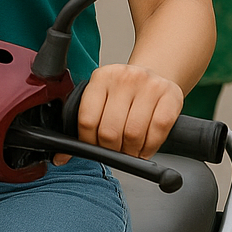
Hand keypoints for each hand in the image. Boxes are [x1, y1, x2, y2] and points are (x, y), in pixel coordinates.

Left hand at [64, 63, 182, 162]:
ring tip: (130, 151)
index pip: (87, 119)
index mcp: (101, 78)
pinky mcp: (171, 96)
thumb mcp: (102, 96)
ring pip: (133, 134)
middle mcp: (124, 78)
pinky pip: (158, 131)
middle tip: (114, 151)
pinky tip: (145, 147)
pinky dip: (150, 147)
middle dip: (111, 149)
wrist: (156, 73)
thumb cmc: (125, 91)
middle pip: (110, 130)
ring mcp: (149, 86)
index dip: (88, 141)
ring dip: (130, 152)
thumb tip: (61, 157)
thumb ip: (85, 122)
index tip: (93, 148)